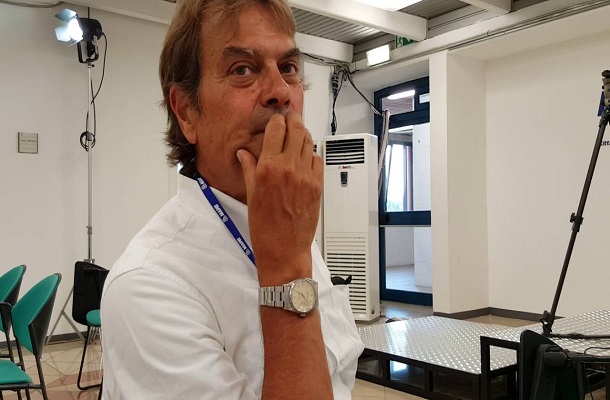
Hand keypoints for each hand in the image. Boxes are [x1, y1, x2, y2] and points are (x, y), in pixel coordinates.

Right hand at [237, 112, 321, 284]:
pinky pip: (318, 160)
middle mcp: (289, 168)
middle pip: (297, 129)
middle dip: (294, 120)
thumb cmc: (265, 227)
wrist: (284, 249)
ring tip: (298, 137)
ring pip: (310, 142)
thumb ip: (249, 168)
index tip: (276, 119)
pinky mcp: (317, 185)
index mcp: (268, 167)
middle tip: (291, 119)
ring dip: (303, 136)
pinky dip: (312, 155)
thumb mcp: (250, 194)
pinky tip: (305, 159)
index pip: (277, 129)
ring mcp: (306, 176)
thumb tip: (244, 153)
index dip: (277, 120)